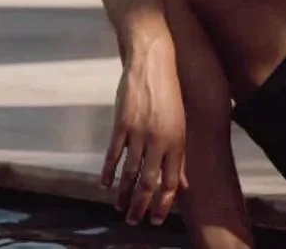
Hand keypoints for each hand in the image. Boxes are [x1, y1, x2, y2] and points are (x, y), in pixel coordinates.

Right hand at [101, 42, 188, 226]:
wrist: (154, 63)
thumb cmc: (170, 94)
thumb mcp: (180, 124)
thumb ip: (178, 155)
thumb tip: (181, 183)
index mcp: (177, 140)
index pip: (171, 181)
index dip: (164, 203)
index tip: (157, 219)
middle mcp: (160, 140)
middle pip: (149, 182)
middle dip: (141, 205)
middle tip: (134, 221)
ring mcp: (139, 132)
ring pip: (129, 172)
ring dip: (123, 194)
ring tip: (119, 209)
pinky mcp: (122, 123)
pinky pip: (113, 154)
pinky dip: (108, 171)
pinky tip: (105, 184)